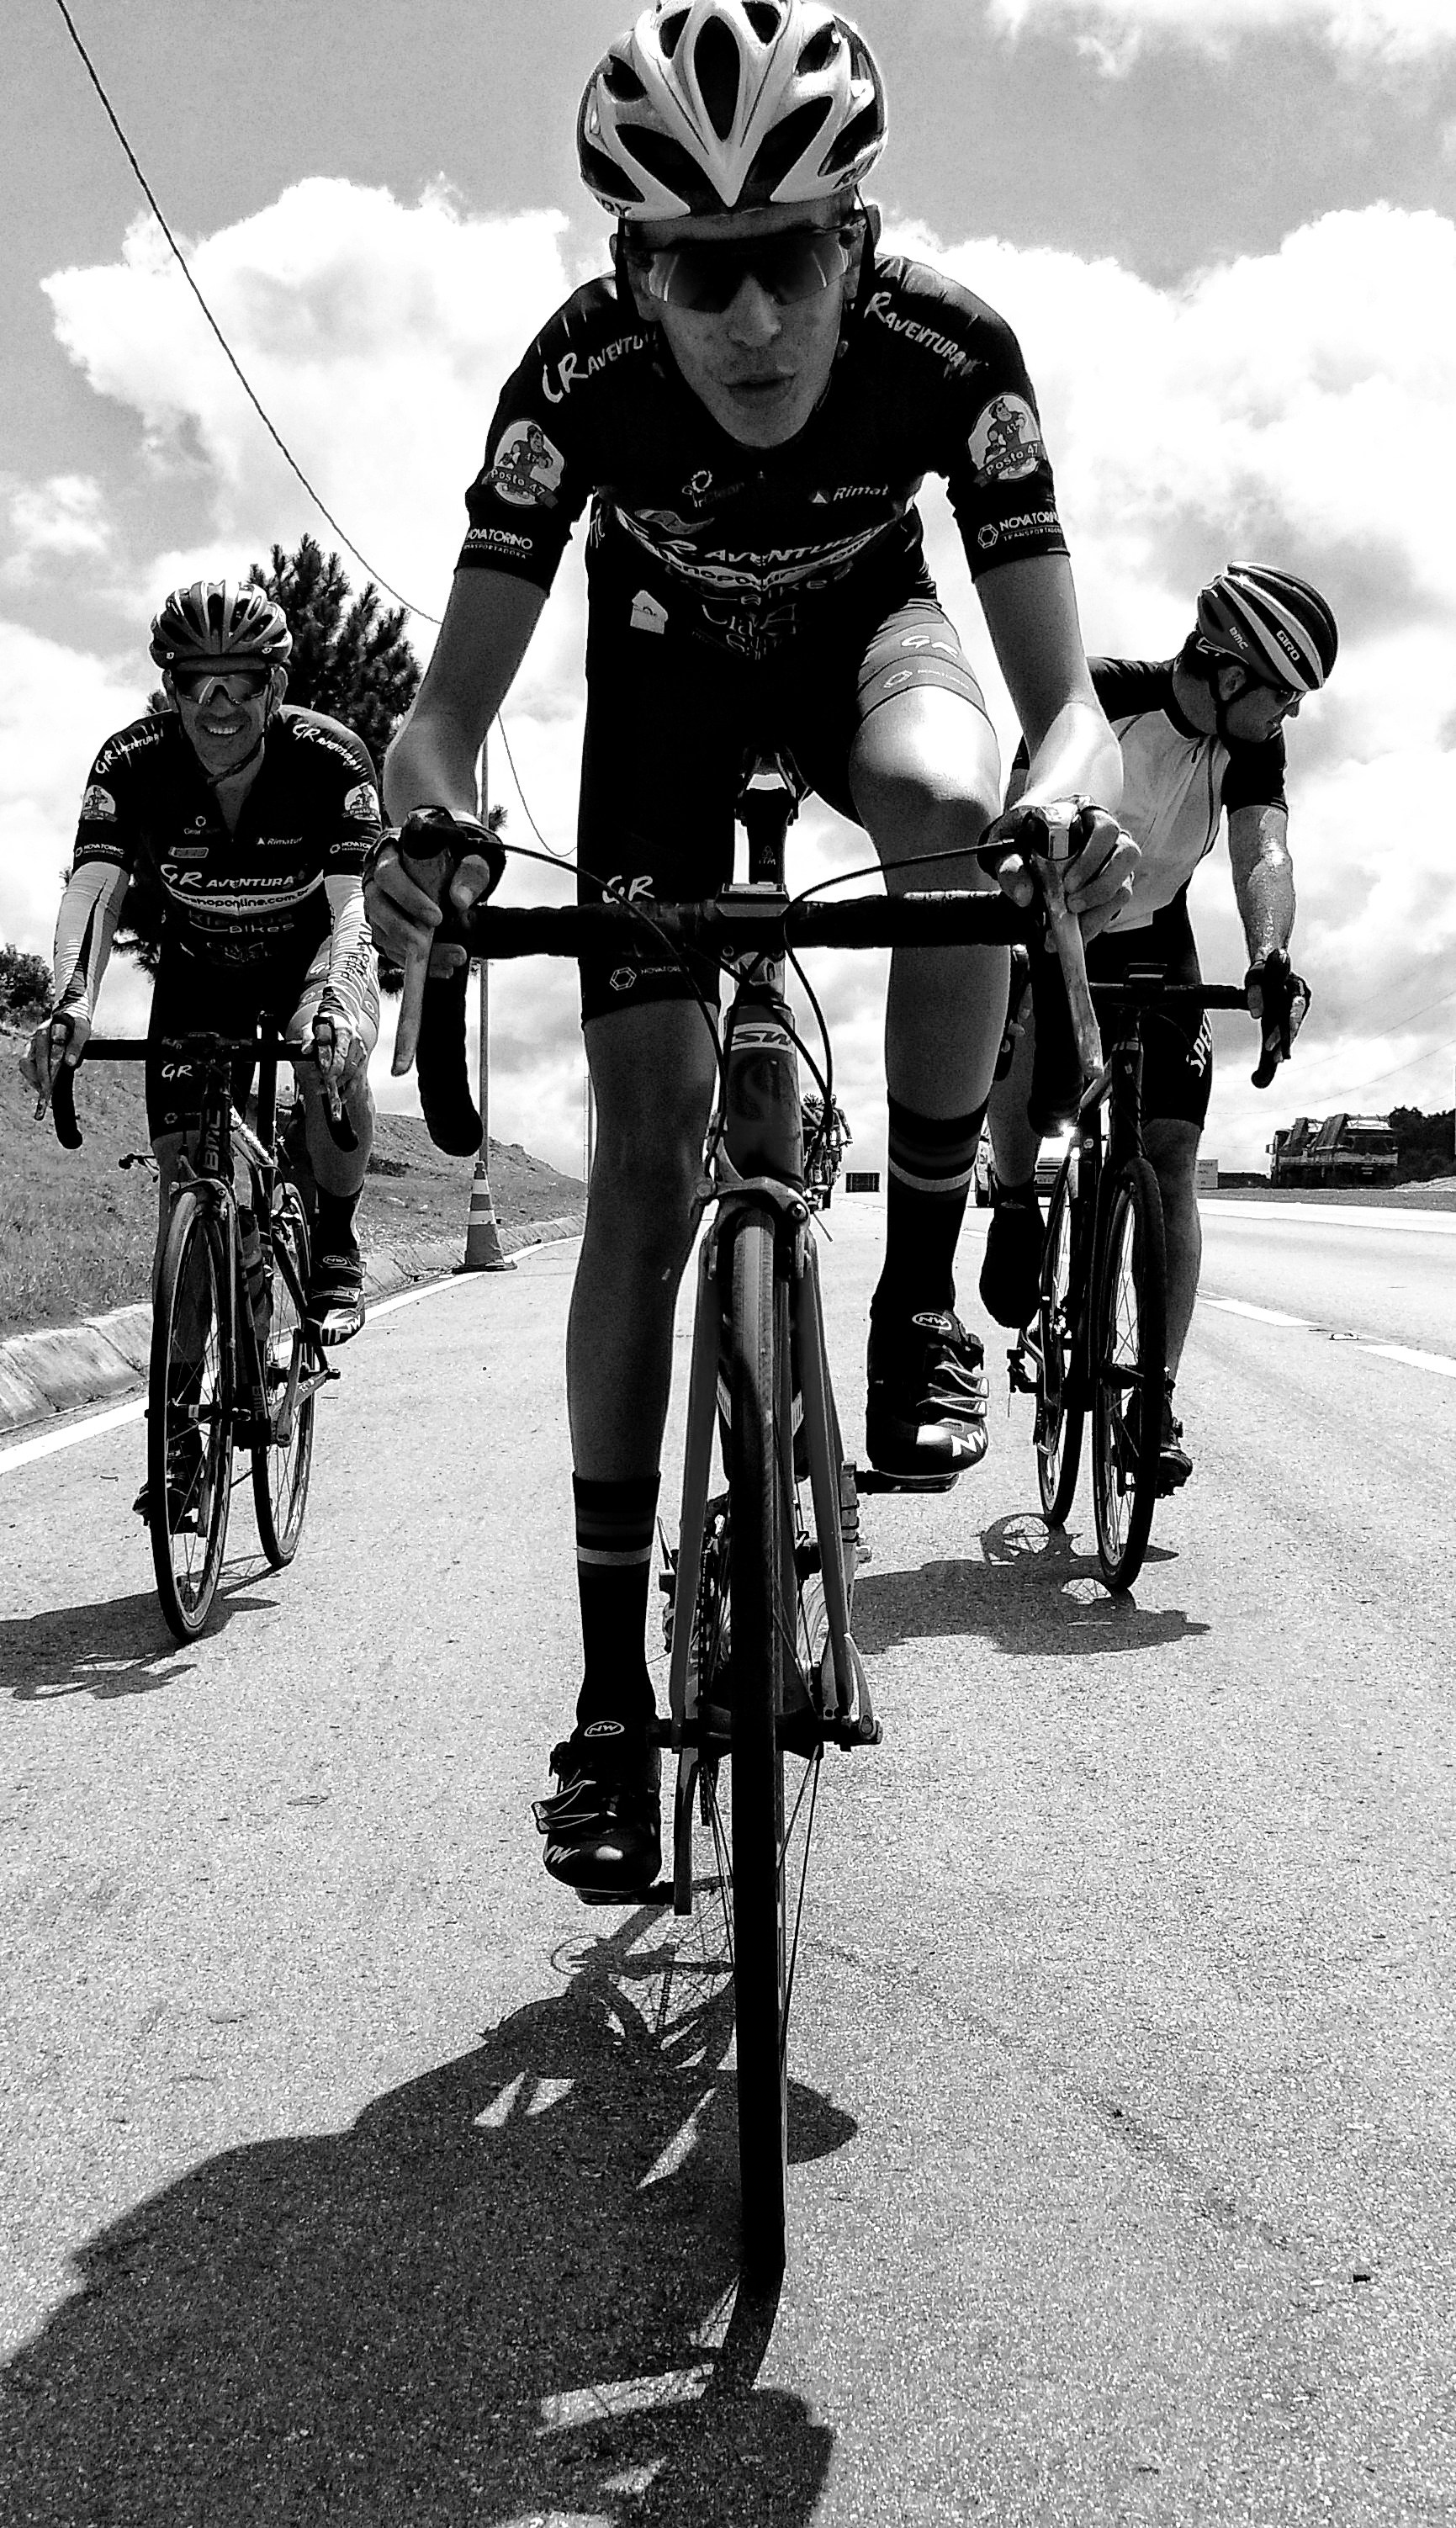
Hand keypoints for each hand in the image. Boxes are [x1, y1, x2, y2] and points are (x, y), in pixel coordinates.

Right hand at [20, 1011, 87, 1114]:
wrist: (71, 1016)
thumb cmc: (77, 1023)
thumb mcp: (82, 1031)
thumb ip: (76, 1045)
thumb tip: (70, 1063)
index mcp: (44, 1032)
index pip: (40, 1055)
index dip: (43, 1072)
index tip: (49, 1086)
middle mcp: (35, 1040)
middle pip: (27, 1064)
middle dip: (37, 1080)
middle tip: (47, 1093)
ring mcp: (33, 1047)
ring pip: (26, 1067)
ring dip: (34, 1080)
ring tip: (46, 1091)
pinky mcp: (34, 1054)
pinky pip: (30, 1068)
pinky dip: (35, 1078)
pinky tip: (45, 1086)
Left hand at [311, 1003, 354, 1083]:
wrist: (339, 1020)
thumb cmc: (324, 1025)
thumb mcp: (312, 1028)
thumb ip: (308, 1038)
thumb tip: (305, 1051)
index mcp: (344, 1030)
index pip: (339, 1051)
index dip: (331, 1063)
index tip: (322, 1073)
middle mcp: (355, 1041)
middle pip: (346, 1065)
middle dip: (332, 1078)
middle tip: (319, 1087)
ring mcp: (360, 1051)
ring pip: (351, 1073)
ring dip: (337, 1084)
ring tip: (321, 1089)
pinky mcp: (361, 1059)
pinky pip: (356, 1078)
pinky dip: (347, 1088)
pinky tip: (339, 1095)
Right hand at [365, 811, 503, 975]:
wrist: (453, 867)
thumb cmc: (453, 857)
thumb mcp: (469, 856)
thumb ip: (470, 872)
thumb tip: (460, 899)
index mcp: (392, 855)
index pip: (389, 875)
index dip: (408, 897)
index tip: (436, 917)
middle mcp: (378, 882)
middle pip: (378, 907)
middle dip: (404, 930)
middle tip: (430, 944)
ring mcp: (379, 907)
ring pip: (382, 932)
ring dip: (411, 951)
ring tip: (448, 959)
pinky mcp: (386, 929)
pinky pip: (392, 949)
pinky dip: (415, 962)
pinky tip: (441, 967)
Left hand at [979, 799, 1138, 944]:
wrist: (1025, 856)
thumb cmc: (1024, 843)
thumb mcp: (1009, 849)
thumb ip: (1010, 865)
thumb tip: (1023, 894)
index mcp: (1088, 818)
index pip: (1105, 830)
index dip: (1091, 857)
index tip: (1068, 883)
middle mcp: (1110, 840)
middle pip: (1126, 856)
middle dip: (1100, 886)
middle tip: (1072, 905)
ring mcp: (1115, 866)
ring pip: (1123, 886)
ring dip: (1099, 910)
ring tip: (1071, 926)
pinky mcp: (1113, 891)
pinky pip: (1113, 909)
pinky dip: (1094, 924)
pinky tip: (1074, 934)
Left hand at [1245, 950, 1309, 1085]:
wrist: (1267, 966)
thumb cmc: (1261, 970)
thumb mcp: (1254, 977)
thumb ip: (1255, 993)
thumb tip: (1256, 1015)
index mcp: (1297, 985)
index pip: (1297, 1004)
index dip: (1292, 1018)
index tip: (1287, 1029)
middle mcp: (1301, 998)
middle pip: (1295, 1021)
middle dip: (1285, 1039)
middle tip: (1277, 1056)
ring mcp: (1297, 1008)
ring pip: (1291, 1029)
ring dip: (1284, 1044)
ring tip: (1276, 1060)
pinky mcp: (1290, 1015)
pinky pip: (1286, 1030)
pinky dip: (1281, 1041)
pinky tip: (1275, 1057)